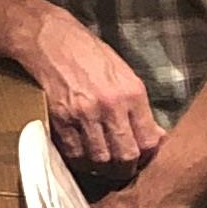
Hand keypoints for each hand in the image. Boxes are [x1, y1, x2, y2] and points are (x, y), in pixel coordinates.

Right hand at [19, 12, 164, 167]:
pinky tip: (84, 155)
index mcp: (131, 93)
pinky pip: (74, 153)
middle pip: (125, 156)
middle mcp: (109, 105)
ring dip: (103, 167)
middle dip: (126, 168)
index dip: (147, 156)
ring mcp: (83, 114)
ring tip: (103, 164)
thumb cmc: (90, 54)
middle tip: (123, 168)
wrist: (51, 39)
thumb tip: (155, 135)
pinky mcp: (60, 119)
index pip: (147, 140)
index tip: (142, 158)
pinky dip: (81, 160)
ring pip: (100, 159)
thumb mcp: (124, 74)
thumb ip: (139, 107)